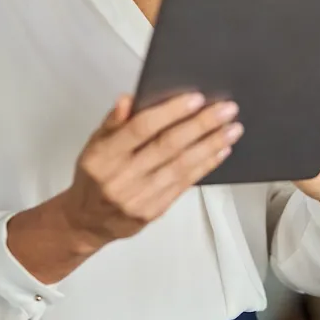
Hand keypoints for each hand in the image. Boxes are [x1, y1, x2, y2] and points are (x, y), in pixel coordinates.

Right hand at [59, 92, 242, 251]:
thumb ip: (113, 121)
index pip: (140, 128)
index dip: (170, 112)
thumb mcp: (94, 144)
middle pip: (167, 146)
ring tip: (232, 129)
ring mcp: (139, 197)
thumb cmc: (95, 175)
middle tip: (226, 110)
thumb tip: (129, 99)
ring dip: (210, 145)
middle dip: (201, 125)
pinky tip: (221, 151)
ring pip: (181, 166)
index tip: (196, 98)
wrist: (87, 221)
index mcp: (104, 156)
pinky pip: (184, 184)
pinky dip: (205, 166)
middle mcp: (121, 177)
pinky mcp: (153, 211)